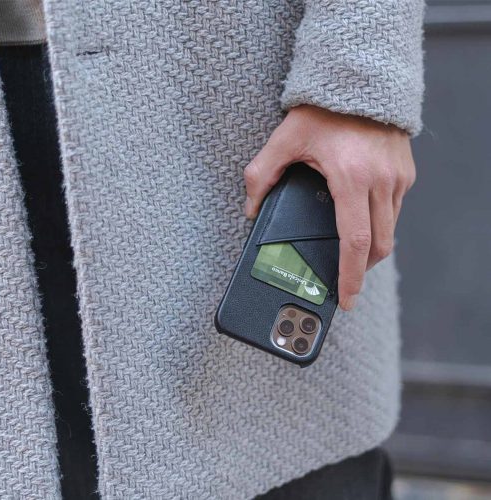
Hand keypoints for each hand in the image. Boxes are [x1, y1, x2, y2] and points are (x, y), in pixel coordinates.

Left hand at [244, 105, 415, 310]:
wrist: (358, 79)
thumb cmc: (322, 109)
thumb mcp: (284, 140)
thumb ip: (261, 176)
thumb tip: (251, 210)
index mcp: (351, 179)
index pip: (355, 243)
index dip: (351, 277)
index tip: (346, 299)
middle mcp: (381, 182)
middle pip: (379, 245)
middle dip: (363, 269)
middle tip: (345, 279)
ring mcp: (397, 178)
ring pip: (390, 230)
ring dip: (372, 247)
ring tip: (350, 252)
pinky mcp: (405, 172)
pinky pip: (395, 210)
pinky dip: (379, 224)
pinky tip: (360, 221)